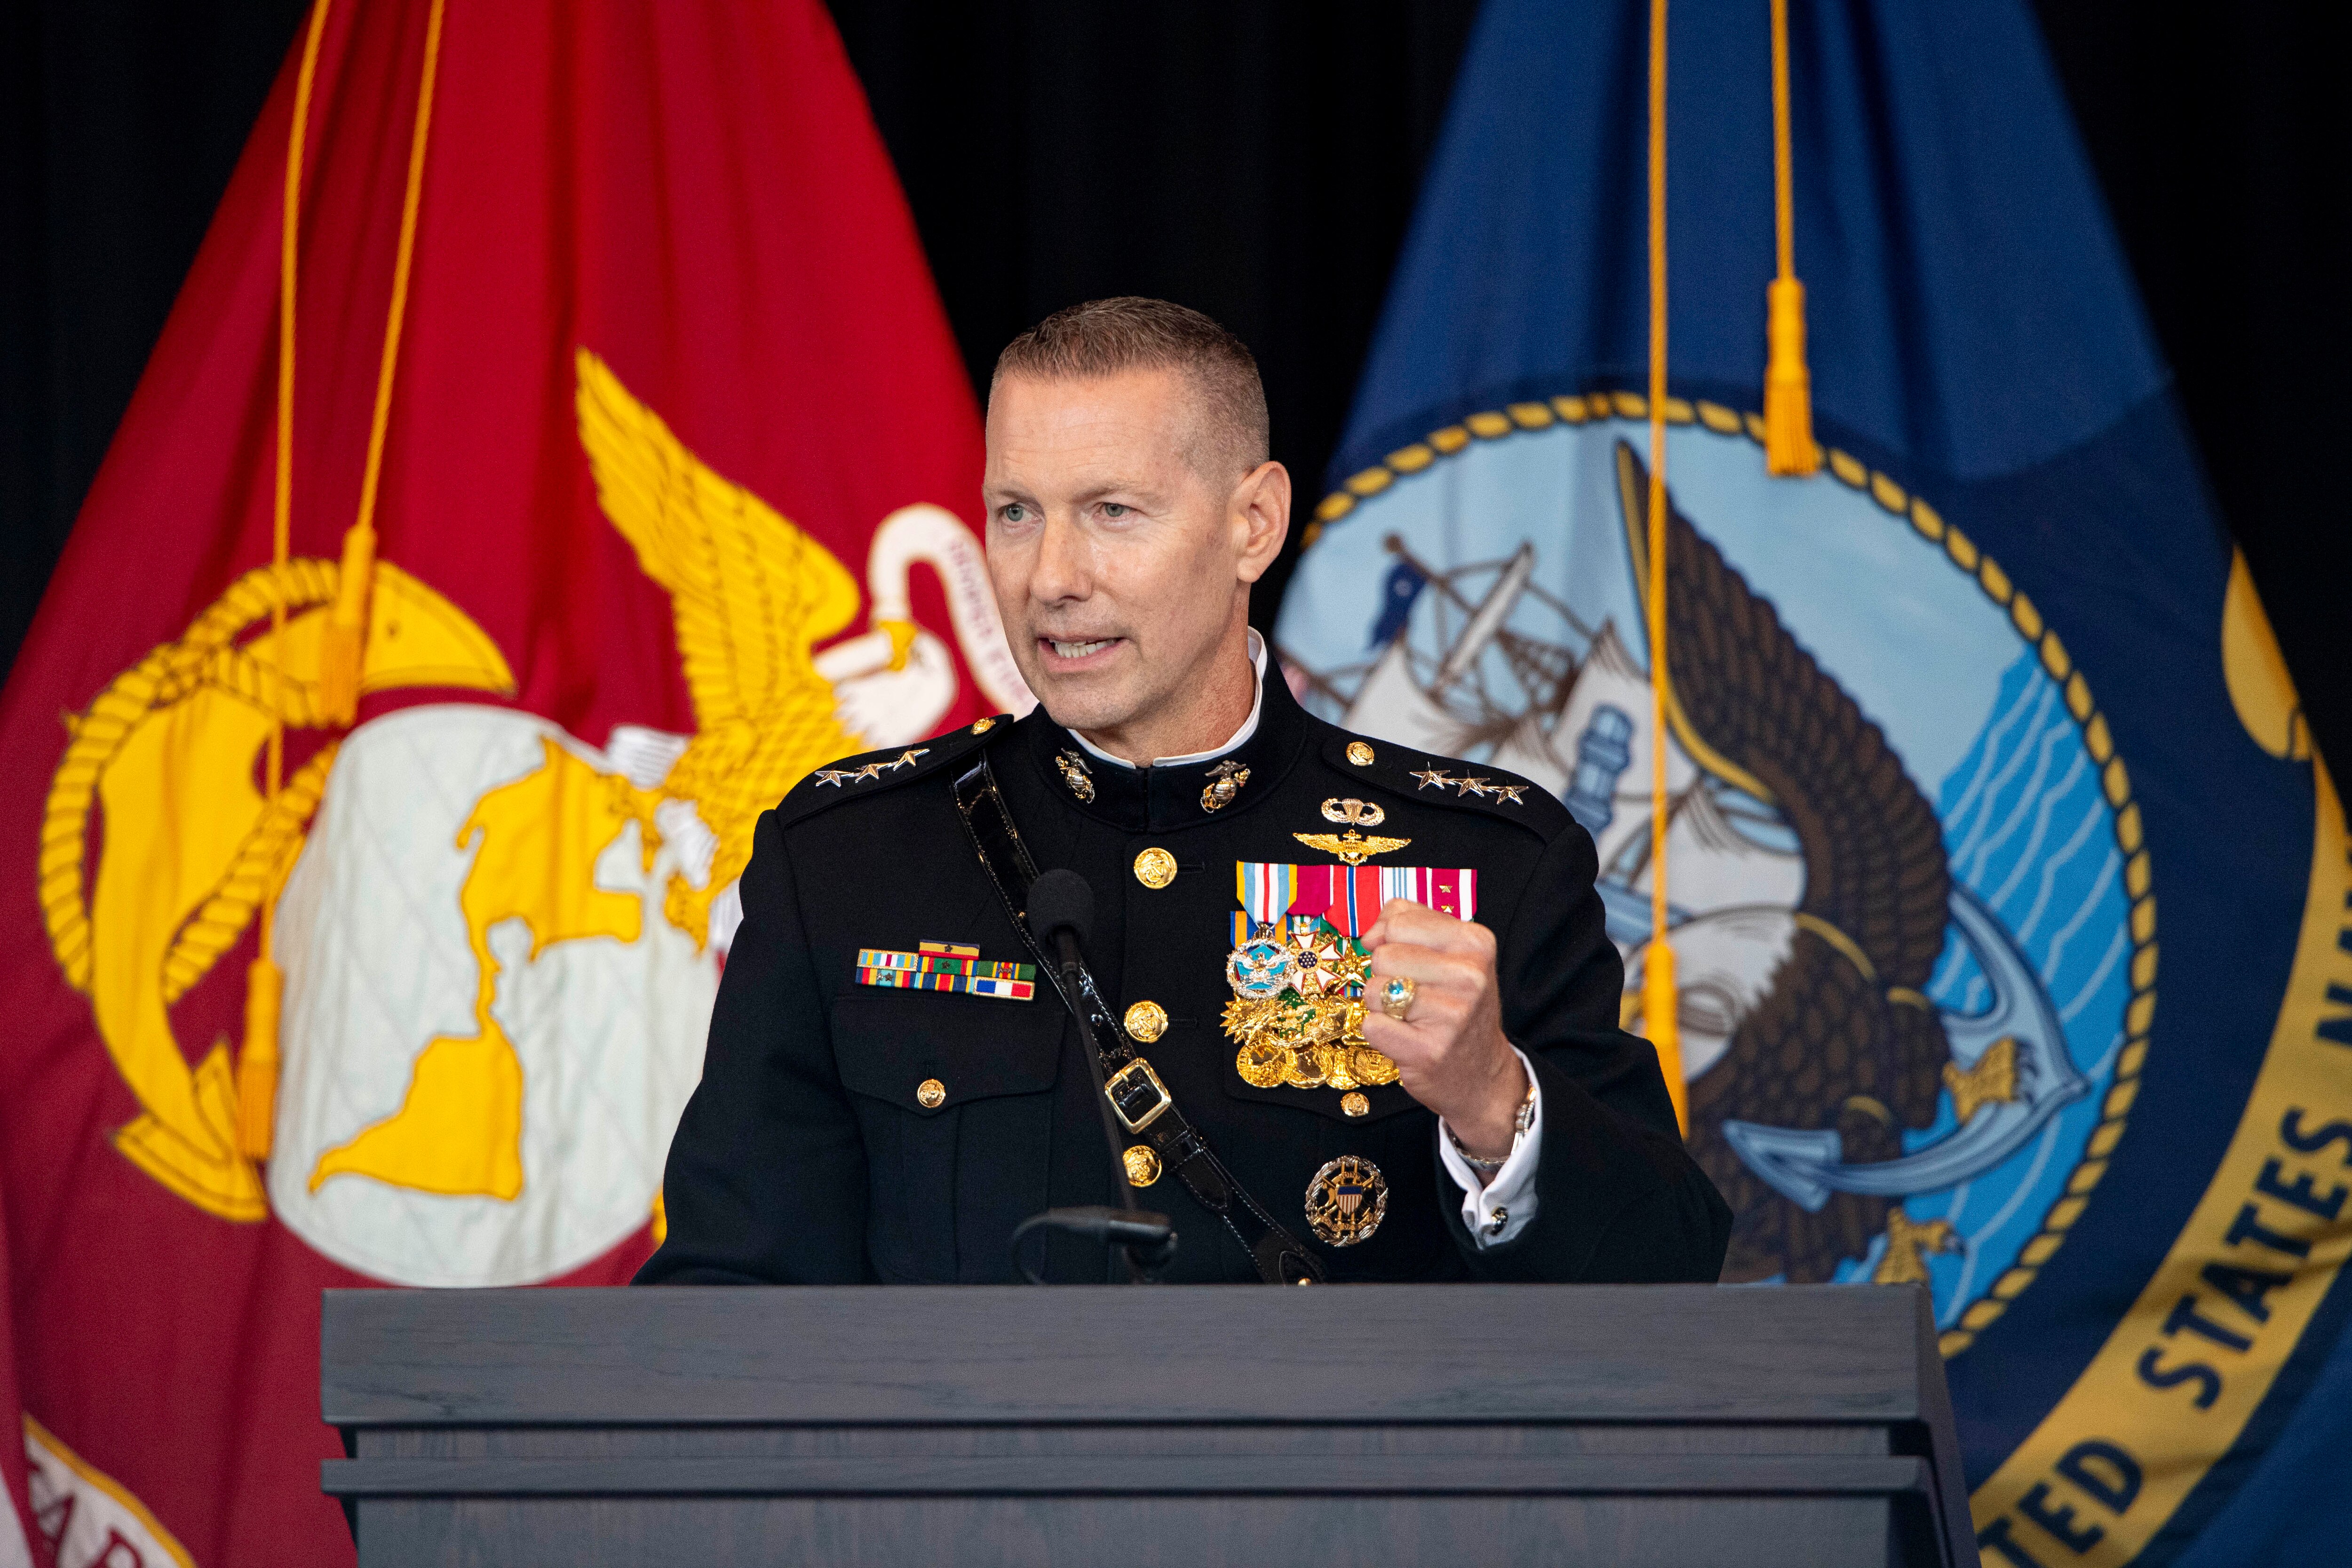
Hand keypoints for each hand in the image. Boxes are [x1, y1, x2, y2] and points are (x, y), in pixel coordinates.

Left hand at [1360, 899, 1526, 1158]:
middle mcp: (1470, 976)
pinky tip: (1406, 1037)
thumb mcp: (1450, 953)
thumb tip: (1370, 935)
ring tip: (1411, 1016)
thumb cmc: (1457, 1006)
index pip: (1398, 919)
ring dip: (1382, 1005)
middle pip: (1383, 955)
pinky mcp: (1428, 1050)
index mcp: (1476, 942)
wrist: (1481, 1072)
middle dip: (1386, 975)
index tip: (1409, 959)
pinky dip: (1380, 1032)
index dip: (1390, 939)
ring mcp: (1451, 1015)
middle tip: (1412, 994)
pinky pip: (1372, 1025)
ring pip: (1374, 990)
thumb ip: (1408, 923)